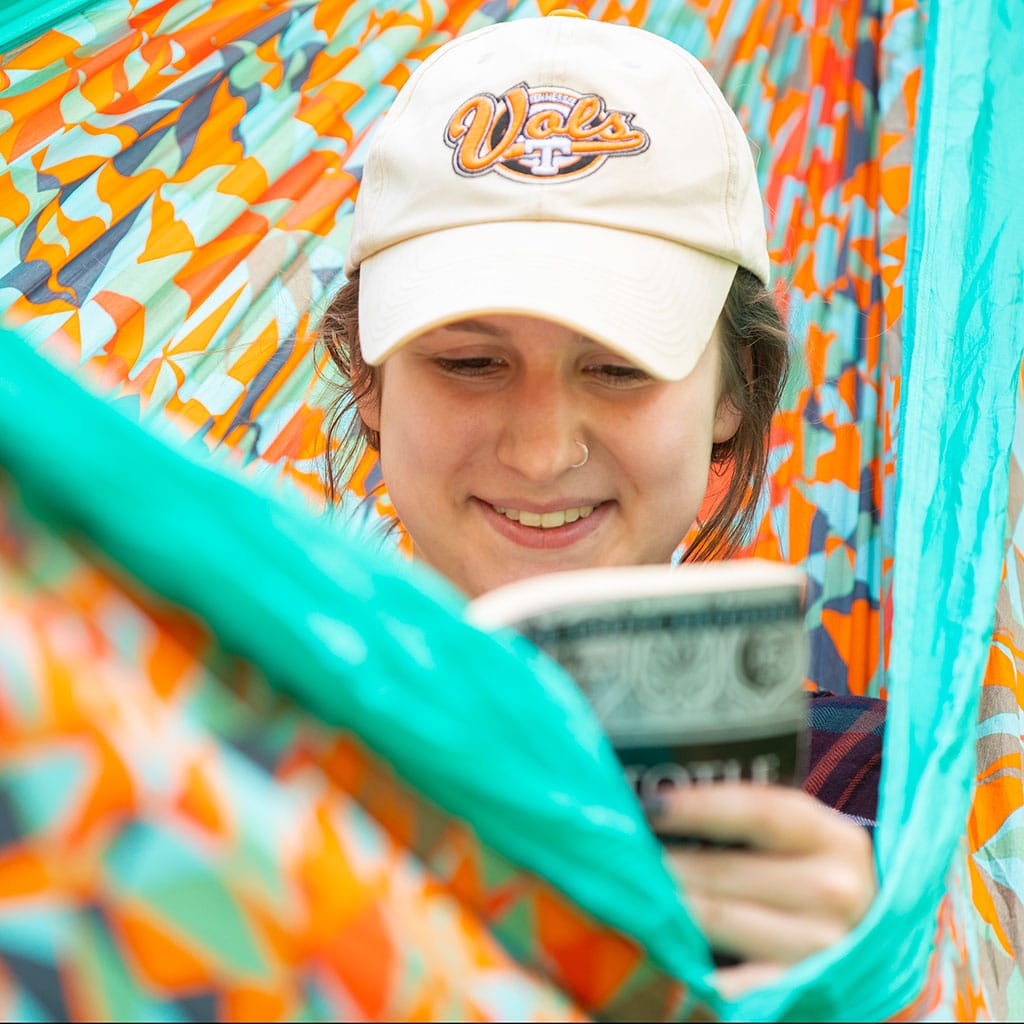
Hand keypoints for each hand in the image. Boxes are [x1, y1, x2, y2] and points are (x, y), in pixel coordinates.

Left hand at [645, 783, 877, 998]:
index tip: (648, 804)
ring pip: (717, 920)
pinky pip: (732, 981)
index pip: (757, 811)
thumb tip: (658, 802)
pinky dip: (693, 964)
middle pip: (724, 871)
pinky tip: (662, 947)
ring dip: (666, 906)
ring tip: (627, 890)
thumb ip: (749, 822)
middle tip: (616, 852)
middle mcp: (835, 891)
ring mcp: (822, 948)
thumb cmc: (815, 877)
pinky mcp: (804, 992)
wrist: (872, 946)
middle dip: (663, 862)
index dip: (698, 805)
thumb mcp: (804, 842)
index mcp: (832, 838)